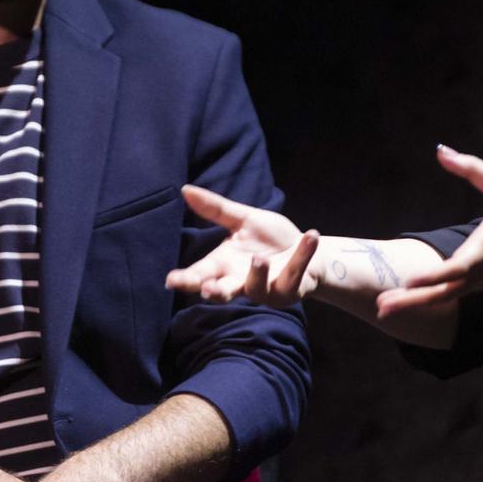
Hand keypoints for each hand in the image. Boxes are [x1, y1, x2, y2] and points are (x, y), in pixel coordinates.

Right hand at [165, 184, 319, 306]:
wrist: (308, 249)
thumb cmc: (271, 239)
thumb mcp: (243, 220)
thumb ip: (216, 209)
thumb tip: (186, 189)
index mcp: (226, 265)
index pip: (201, 274)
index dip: (186, 279)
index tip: (172, 280)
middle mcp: (242, 281)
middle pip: (223, 291)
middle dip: (214, 292)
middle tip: (206, 289)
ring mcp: (266, 288)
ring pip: (257, 288)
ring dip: (257, 275)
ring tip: (258, 259)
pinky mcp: (291, 288)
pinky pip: (296, 273)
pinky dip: (304, 254)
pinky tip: (311, 236)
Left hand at [378, 145, 482, 316]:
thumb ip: (471, 168)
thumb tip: (440, 150)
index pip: (458, 267)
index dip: (433, 276)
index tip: (409, 281)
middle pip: (446, 291)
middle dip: (412, 301)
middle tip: (381, 308)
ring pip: (450, 296)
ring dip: (417, 303)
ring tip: (384, 308)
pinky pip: (458, 293)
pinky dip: (434, 298)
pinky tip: (411, 300)